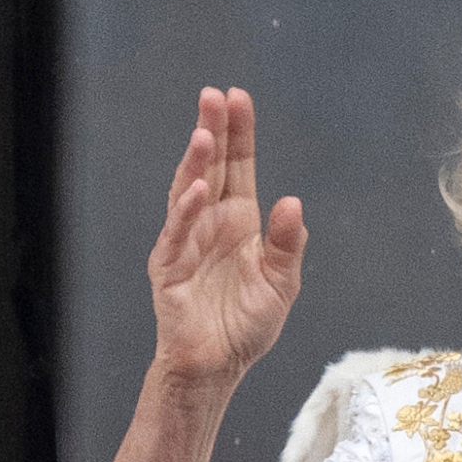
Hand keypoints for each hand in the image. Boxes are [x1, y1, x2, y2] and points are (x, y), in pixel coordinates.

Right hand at [148, 87, 307, 383]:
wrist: (217, 366)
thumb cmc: (245, 325)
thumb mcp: (282, 283)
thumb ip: (289, 244)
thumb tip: (292, 200)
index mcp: (237, 220)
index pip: (237, 167)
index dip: (238, 133)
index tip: (238, 97)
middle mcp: (209, 223)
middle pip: (210, 168)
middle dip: (211, 131)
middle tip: (213, 95)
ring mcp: (186, 242)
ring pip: (187, 192)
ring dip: (194, 163)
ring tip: (204, 133)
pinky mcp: (169, 268)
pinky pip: (177, 234)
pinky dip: (185, 211)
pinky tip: (197, 189)